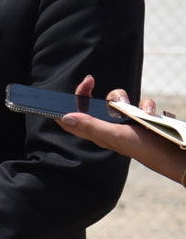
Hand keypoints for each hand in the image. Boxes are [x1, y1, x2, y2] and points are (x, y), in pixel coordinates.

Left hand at [57, 77, 185, 184]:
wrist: (173, 155)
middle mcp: (111, 125)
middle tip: (96, 84)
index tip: (79, 86)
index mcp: (99, 131)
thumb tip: (65, 117)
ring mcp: (129, 121)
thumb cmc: (141, 147)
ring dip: (134, 101)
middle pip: (101, 102)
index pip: (77, 115)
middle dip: (108, 94)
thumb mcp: (114, 135)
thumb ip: (91, 125)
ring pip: (123, 100)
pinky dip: (151, 107)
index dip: (73, 100)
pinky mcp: (144, 119)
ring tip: (145, 112)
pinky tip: (156, 115)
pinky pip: (144, 105)